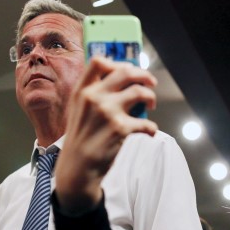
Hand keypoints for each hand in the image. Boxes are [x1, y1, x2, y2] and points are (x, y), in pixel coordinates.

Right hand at [56, 56, 157, 215]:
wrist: (77, 167)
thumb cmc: (81, 139)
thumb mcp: (78, 110)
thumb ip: (94, 94)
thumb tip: (124, 82)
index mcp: (82, 91)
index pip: (99, 62)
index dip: (118, 63)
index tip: (128, 72)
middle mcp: (94, 97)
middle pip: (126, 72)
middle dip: (144, 75)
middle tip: (151, 83)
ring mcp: (107, 112)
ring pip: (140, 92)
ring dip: (150, 97)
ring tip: (151, 104)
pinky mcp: (120, 129)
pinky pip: (146, 122)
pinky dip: (151, 128)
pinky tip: (149, 132)